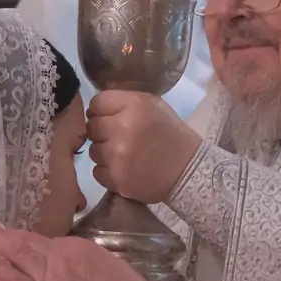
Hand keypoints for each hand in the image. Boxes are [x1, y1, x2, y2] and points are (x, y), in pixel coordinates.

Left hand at [0, 222, 160, 280]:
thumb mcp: (118, 272)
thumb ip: (96, 267)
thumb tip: (88, 272)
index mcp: (83, 249)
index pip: (52, 244)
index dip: (37, 245)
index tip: (27, 245)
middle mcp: (61, 256)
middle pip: (29, 243)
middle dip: (8, 235)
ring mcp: (47, 276)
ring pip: (16, 254)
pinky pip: (9, 278)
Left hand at [87, 90, 201, 203]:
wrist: (189, 170)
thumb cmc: (171, 134)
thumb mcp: (154, 105)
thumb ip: (124, 102)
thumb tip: (94, 109)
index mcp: (134, 105)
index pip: (97, 103)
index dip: (102, 110)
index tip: (111, 118)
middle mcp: (123, 128)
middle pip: (91, 126)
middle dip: (102, 132)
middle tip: (119, 138)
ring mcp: (117, 156)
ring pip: (93, 150)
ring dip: (104, 152)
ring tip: (123, 155)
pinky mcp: (116, 178)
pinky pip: (97, 171)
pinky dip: (107, 171)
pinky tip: (124, 169)